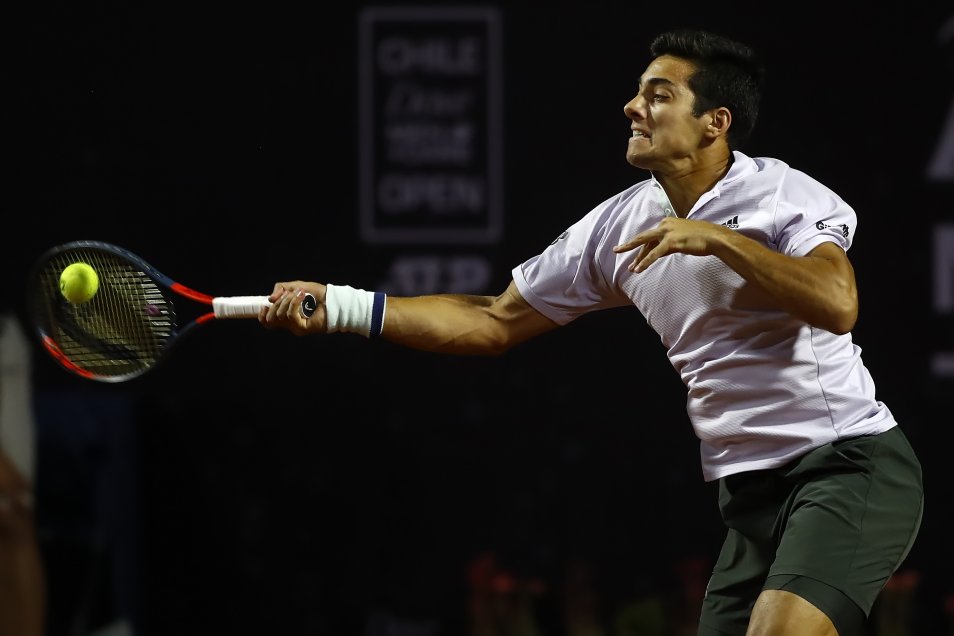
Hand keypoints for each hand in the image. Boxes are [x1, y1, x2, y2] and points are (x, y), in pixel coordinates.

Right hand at [259, 281, 326, 335]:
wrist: (332, 299)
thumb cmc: (317, 294)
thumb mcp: (296, 286)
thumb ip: (281, 289)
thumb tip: (269, 298)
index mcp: (286, 315)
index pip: (268, 322)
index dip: (262, 316)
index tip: (264, 305)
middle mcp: (289, 323)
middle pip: (271, 318)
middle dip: (278, 302)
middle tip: (289, 293)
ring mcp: (295, 327)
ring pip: (280, 315)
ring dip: (288, 300)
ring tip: (300, 293)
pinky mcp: (302, 328)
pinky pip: (290, 315)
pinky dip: (294, 303)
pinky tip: (302, 296)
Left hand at [612, 217, 727, 271]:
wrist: (715, 237)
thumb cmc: (703, 238)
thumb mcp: (683, 238)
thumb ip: (670, 243)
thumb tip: (660, 252)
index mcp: (668, 223)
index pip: (651, 237)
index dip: (643, 248)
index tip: (636, 257)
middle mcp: (665, 225)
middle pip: (643, 237)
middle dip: (629, 245)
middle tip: (617, 250)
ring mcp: (668, 233)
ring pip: (646, 245)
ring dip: (637, 258)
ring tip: (629, 268)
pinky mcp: (671, 242)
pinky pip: (655, 254)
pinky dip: (645, 262)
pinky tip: (638, 269)